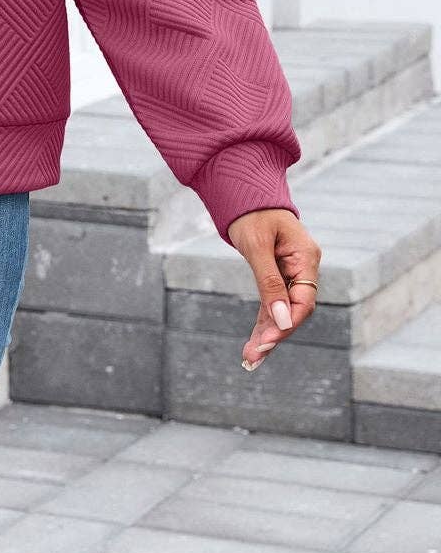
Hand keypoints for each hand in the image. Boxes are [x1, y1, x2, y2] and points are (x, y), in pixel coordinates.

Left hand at [228, 208, 321, 371]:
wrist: (245, 193)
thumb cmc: (252, 214)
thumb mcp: (257, 245)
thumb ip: (269, 281)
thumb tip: (283, 319)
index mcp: (307, 258)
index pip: (304, 300)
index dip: (287, 323)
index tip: (266, 341)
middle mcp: (303, 269)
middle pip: (295, 311)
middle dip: (274, 335)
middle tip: (253, 356)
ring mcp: (292, 274)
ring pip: (283, 312)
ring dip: (267, 335)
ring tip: (250, 359)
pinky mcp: (278, 278)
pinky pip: (273, 305)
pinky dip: (263, 323)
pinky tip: (254, 345)